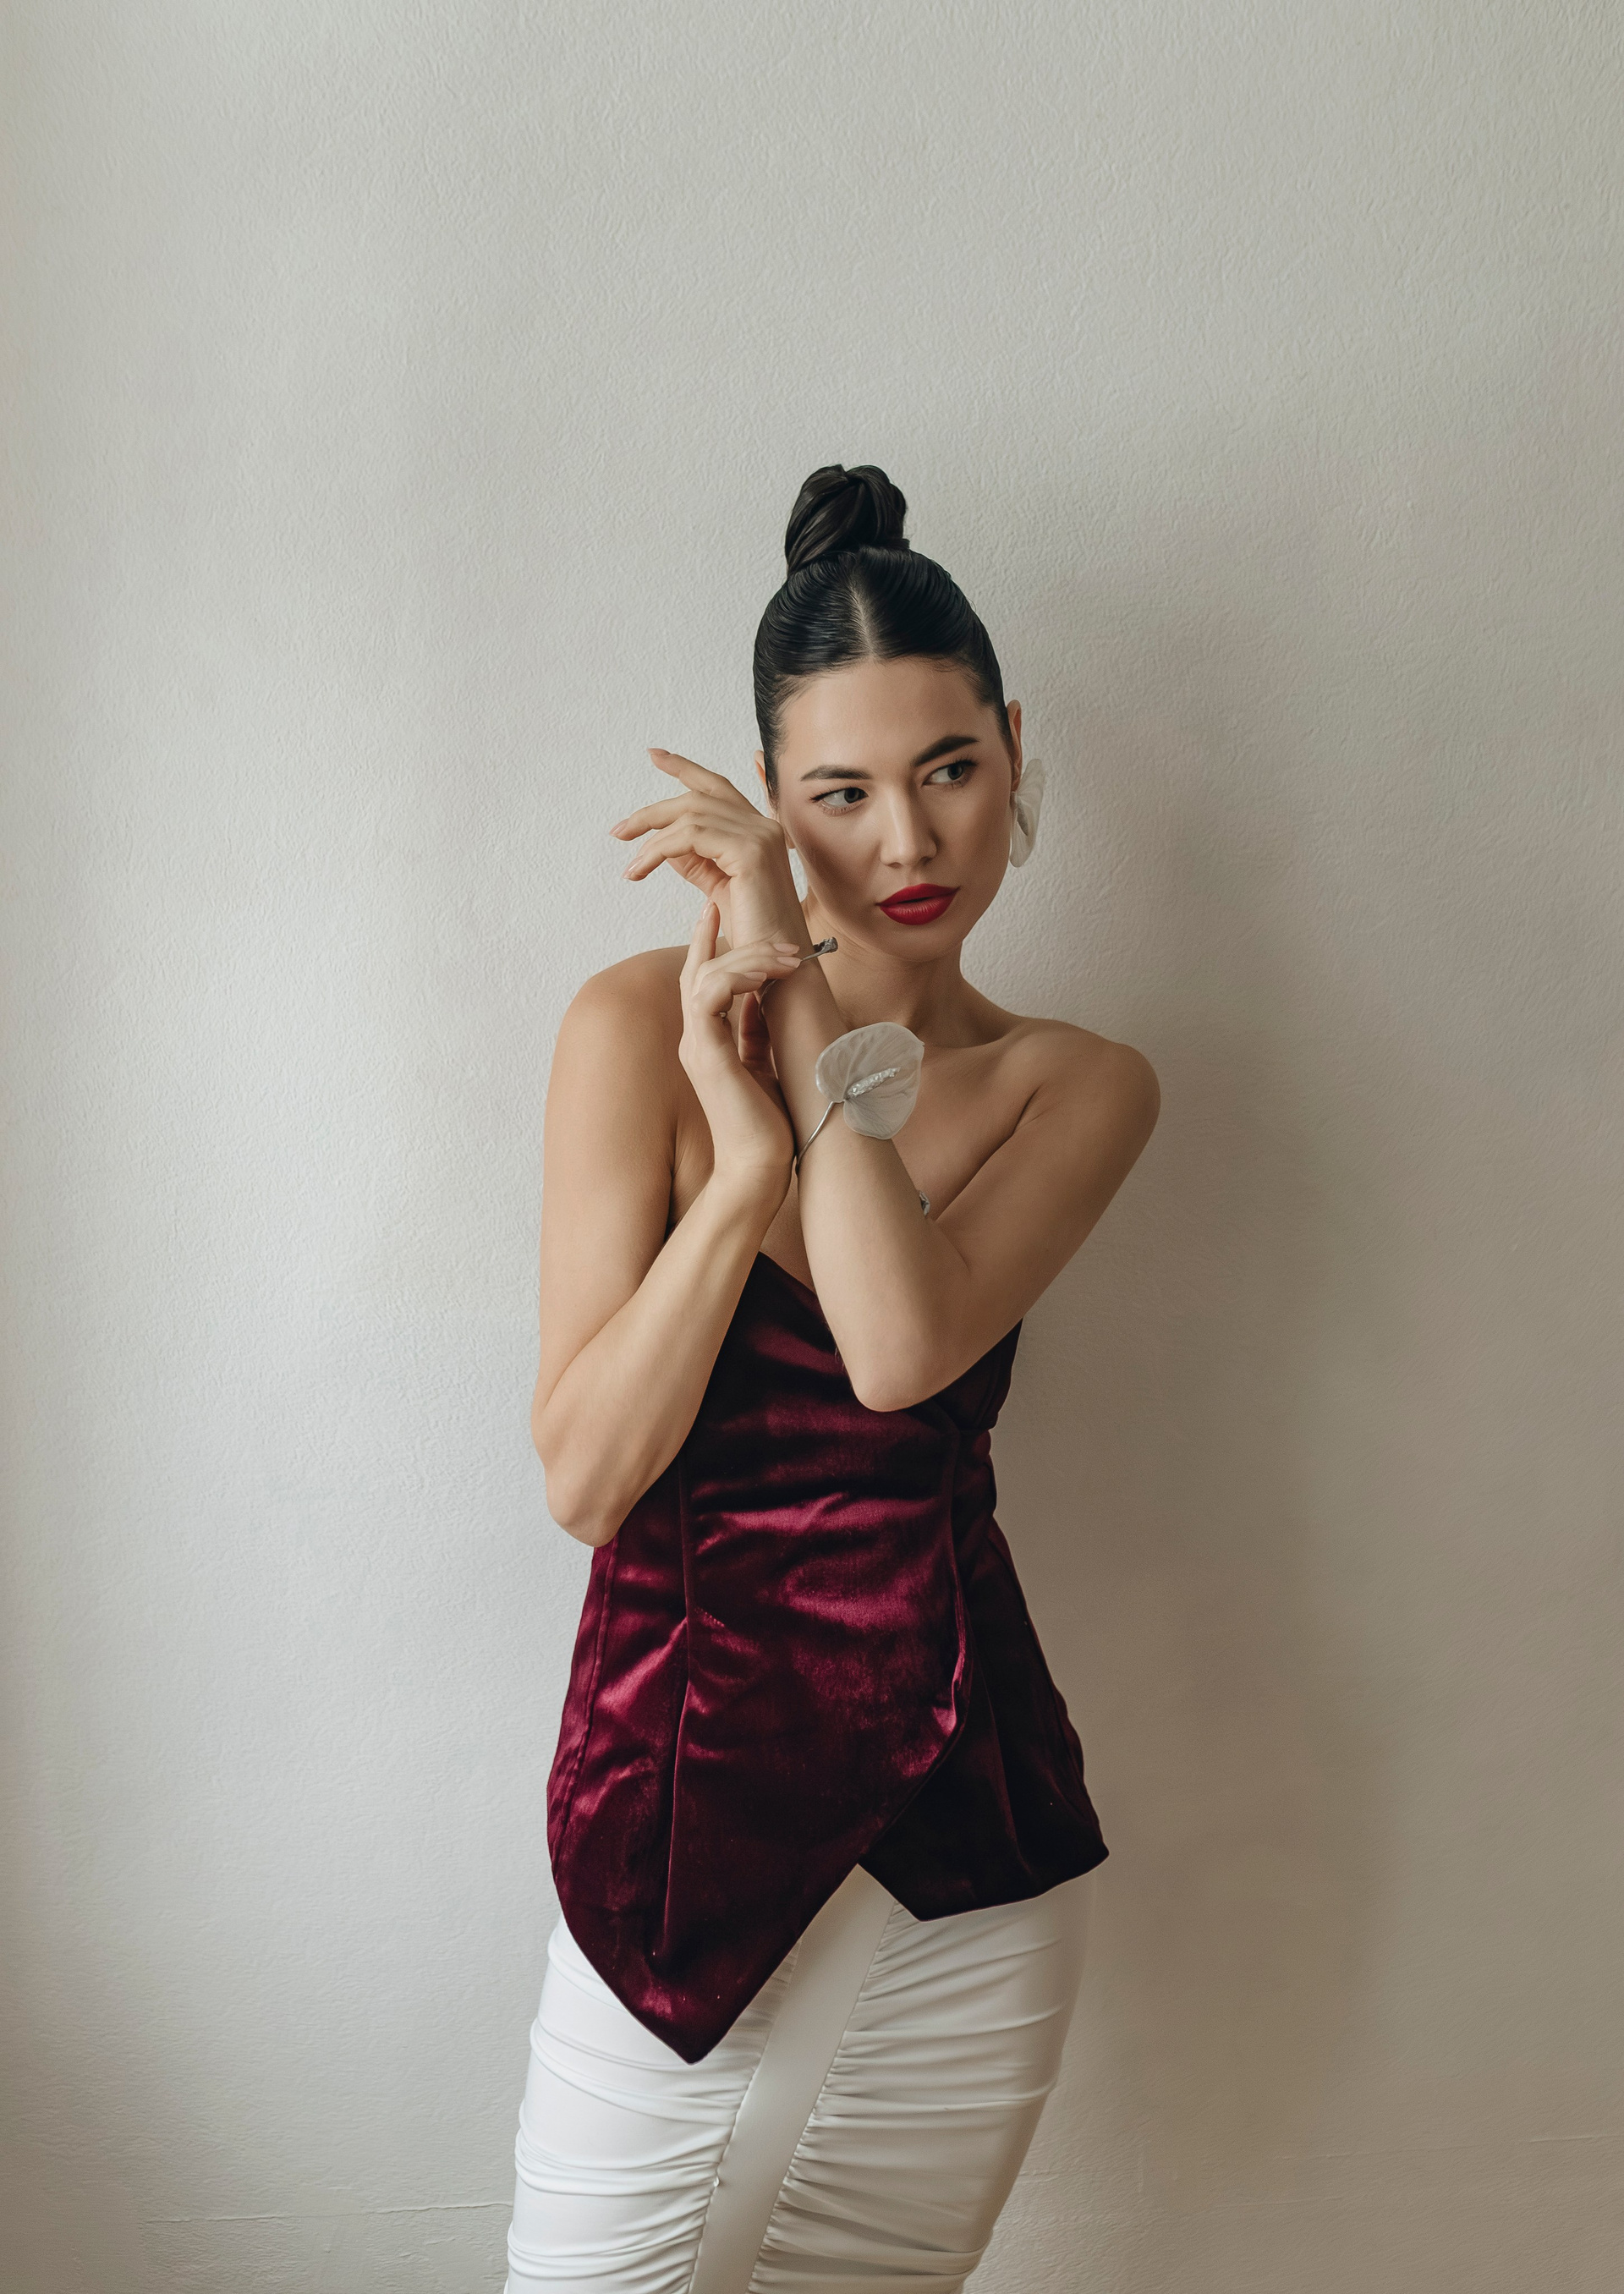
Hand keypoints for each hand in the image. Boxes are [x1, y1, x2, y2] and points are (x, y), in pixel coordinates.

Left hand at [612, 749, 808, 950]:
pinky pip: (691, 836)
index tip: (653, 755)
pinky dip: (659, 849)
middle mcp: (764, 826)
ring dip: (651, 837)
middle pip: (698, 797)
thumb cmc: (752, 932)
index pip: (717, 786)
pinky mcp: (751, 852)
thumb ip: (696, 859)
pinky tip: (642, 868)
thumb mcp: (717, 887)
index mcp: (759, 830)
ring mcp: (760, 836)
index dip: (685, 767)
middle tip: (619, 831)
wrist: (777, 962)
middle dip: (652, 811)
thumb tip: (663, 840)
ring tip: (631, 866)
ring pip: (690, 815)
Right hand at [678, 899, 802, 1198]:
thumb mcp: (763, 1063)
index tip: (722, 909)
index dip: (709, 941)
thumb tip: (761, 995)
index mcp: (707, 1040)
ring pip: (705, 975)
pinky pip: (709, 995)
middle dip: (736, 941)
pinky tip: (769, 975)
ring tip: (788, 958)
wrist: (761, 1168)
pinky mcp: (707, 1055)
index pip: (702, 978)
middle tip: (784, 940)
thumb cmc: (769, 1124)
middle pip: (698, 968)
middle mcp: (695, 1039)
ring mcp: (696, 1046)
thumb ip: (755, 1029)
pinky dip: (737, 976)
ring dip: (747, 957)